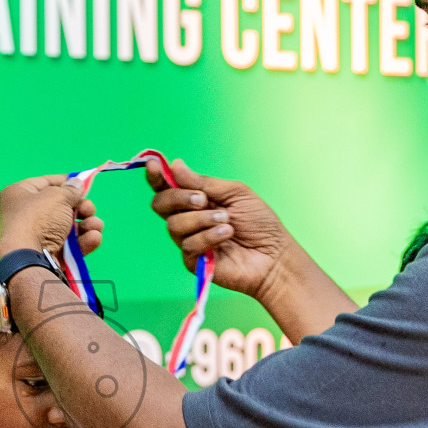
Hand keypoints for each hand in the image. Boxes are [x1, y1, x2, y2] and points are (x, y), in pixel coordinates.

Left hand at [0, 174, 104, 262]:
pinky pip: (69, 246)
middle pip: (60, 207)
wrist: (28, 260)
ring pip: (68, 227)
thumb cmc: (38, 220)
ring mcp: (37, 237)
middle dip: (80, 207)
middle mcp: (24, 215)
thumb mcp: (57, 197)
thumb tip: (76, 183)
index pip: (45, 182)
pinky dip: (83, 241)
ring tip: (94, 224)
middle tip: (89, 209)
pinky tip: (93, 237)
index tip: (81, 182)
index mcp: (18, 195)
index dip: (65, 181)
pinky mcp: (48, 256)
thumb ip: (71, 190)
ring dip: (87, 224)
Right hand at [146, 158, 304, 299]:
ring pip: (174, 225)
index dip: (156, 176)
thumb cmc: (259, 223)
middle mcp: (187, 219)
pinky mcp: (193, 261)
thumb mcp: (235, 193)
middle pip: (160, 204)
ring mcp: (188, 241)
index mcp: (195, 200)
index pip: (166, 187)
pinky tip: (226, 235)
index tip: (154, 165)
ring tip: (227, 221)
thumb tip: (175, 165)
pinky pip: (188, 245)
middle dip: (178, 198)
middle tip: (202, 200)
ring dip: (202, 219)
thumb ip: (204, 183)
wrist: (274, 254)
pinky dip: (209, 237)